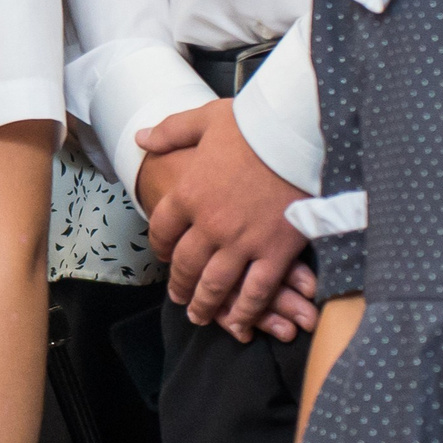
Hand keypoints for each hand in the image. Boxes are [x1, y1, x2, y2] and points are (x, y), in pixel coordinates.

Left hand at [135, 100, 314, 342]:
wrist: (301, 132)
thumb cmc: (256, 123)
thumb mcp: (205, 120)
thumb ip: (171, 132)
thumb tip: (141, 139)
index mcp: (189, 193)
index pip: (162, 229)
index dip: (159, 244)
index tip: (162, 254)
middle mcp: (209, 224)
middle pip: (185, 263)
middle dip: (180, 284)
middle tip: (179, 297)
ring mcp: (242, 241)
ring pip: (216, 283)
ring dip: (206, 304)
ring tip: (201, 316)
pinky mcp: (276, 251)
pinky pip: (257, 290)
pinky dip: (246, 309)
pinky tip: (241, 322)